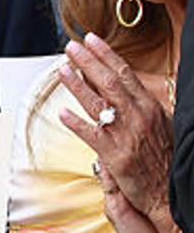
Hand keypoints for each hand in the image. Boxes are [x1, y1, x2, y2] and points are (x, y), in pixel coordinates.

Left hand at [59, 33, 177, 232]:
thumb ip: (141, 105)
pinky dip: (75, 123)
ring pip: (98, 103)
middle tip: (71, 46)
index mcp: (150, 107)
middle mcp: (139, 117)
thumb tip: (123, 86)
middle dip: (88, 61)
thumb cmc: (164, 159)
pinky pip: (92, 135)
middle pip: (110, 81)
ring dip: (77, 84)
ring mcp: (127, 135)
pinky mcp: (116, 155)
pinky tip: (61, 113)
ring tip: (61, 69)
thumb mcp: (160, 125)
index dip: (106, 54)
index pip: (125, 74)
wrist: (171, 193)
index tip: (91, 39)